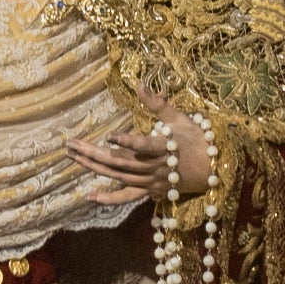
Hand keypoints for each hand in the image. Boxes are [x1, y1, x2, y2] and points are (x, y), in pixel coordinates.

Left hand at [71, 111, 209, 203]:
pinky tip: (90, 196)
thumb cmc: (196, 139)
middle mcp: (155, 167)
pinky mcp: (150, 191)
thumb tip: (139, 84)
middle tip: (71, 144)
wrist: (213, 169)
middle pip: (120, 162)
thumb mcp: (179, 118)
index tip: (110, 134)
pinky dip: (109, 199)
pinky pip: (127, 197)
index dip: (128, 141)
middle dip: (93, 153)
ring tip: (72, 156)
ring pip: (118, 176)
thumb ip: (157, 104)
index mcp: (165, 147)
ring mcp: (151, 181)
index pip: (144, 146)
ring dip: (93, 167)